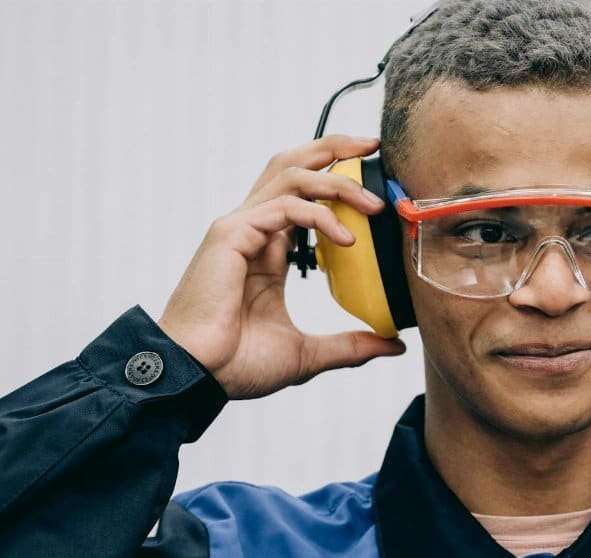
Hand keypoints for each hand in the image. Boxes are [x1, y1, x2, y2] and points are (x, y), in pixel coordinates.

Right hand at [158, 135, 405, 398]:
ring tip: (372, 204)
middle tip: (374, 147)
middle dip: (334, 149)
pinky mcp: (231, 235)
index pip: (303, 194)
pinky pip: (284, 208)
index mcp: (267, 249)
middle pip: (293, 166)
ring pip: (291, 175)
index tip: (375, 180)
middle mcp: (253, 229)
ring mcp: (240, 228)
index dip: (336, 177)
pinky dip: (320, 217)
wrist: (197, 377)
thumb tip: (393, 344)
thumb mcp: (308, 354)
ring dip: (336, 181)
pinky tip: (346, 241)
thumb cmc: (237, 364)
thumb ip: (351, 346)